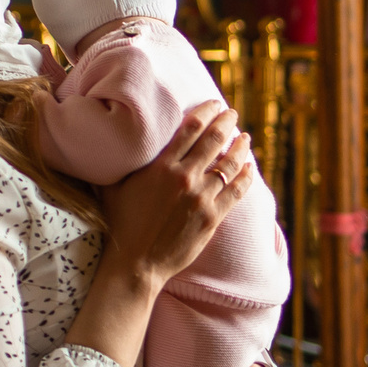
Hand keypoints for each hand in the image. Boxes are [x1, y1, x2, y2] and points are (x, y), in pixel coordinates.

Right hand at [100, 103, 253, 294]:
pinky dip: (246, 176)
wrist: (135, 262)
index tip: (214, 104)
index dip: (207, 111)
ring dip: (240, 146)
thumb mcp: (116, 185)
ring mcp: (201, 198)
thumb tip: (121, 140)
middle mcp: (184, 177)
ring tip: (245, 137)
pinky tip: (250, 167)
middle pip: (214, 140)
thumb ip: (126, 162)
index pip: (191, 128)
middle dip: (227, 122)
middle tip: (232, 113)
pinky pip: (237, 191)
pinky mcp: (212, 218)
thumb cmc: (121, 223)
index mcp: (162, 166)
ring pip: (229, 163)